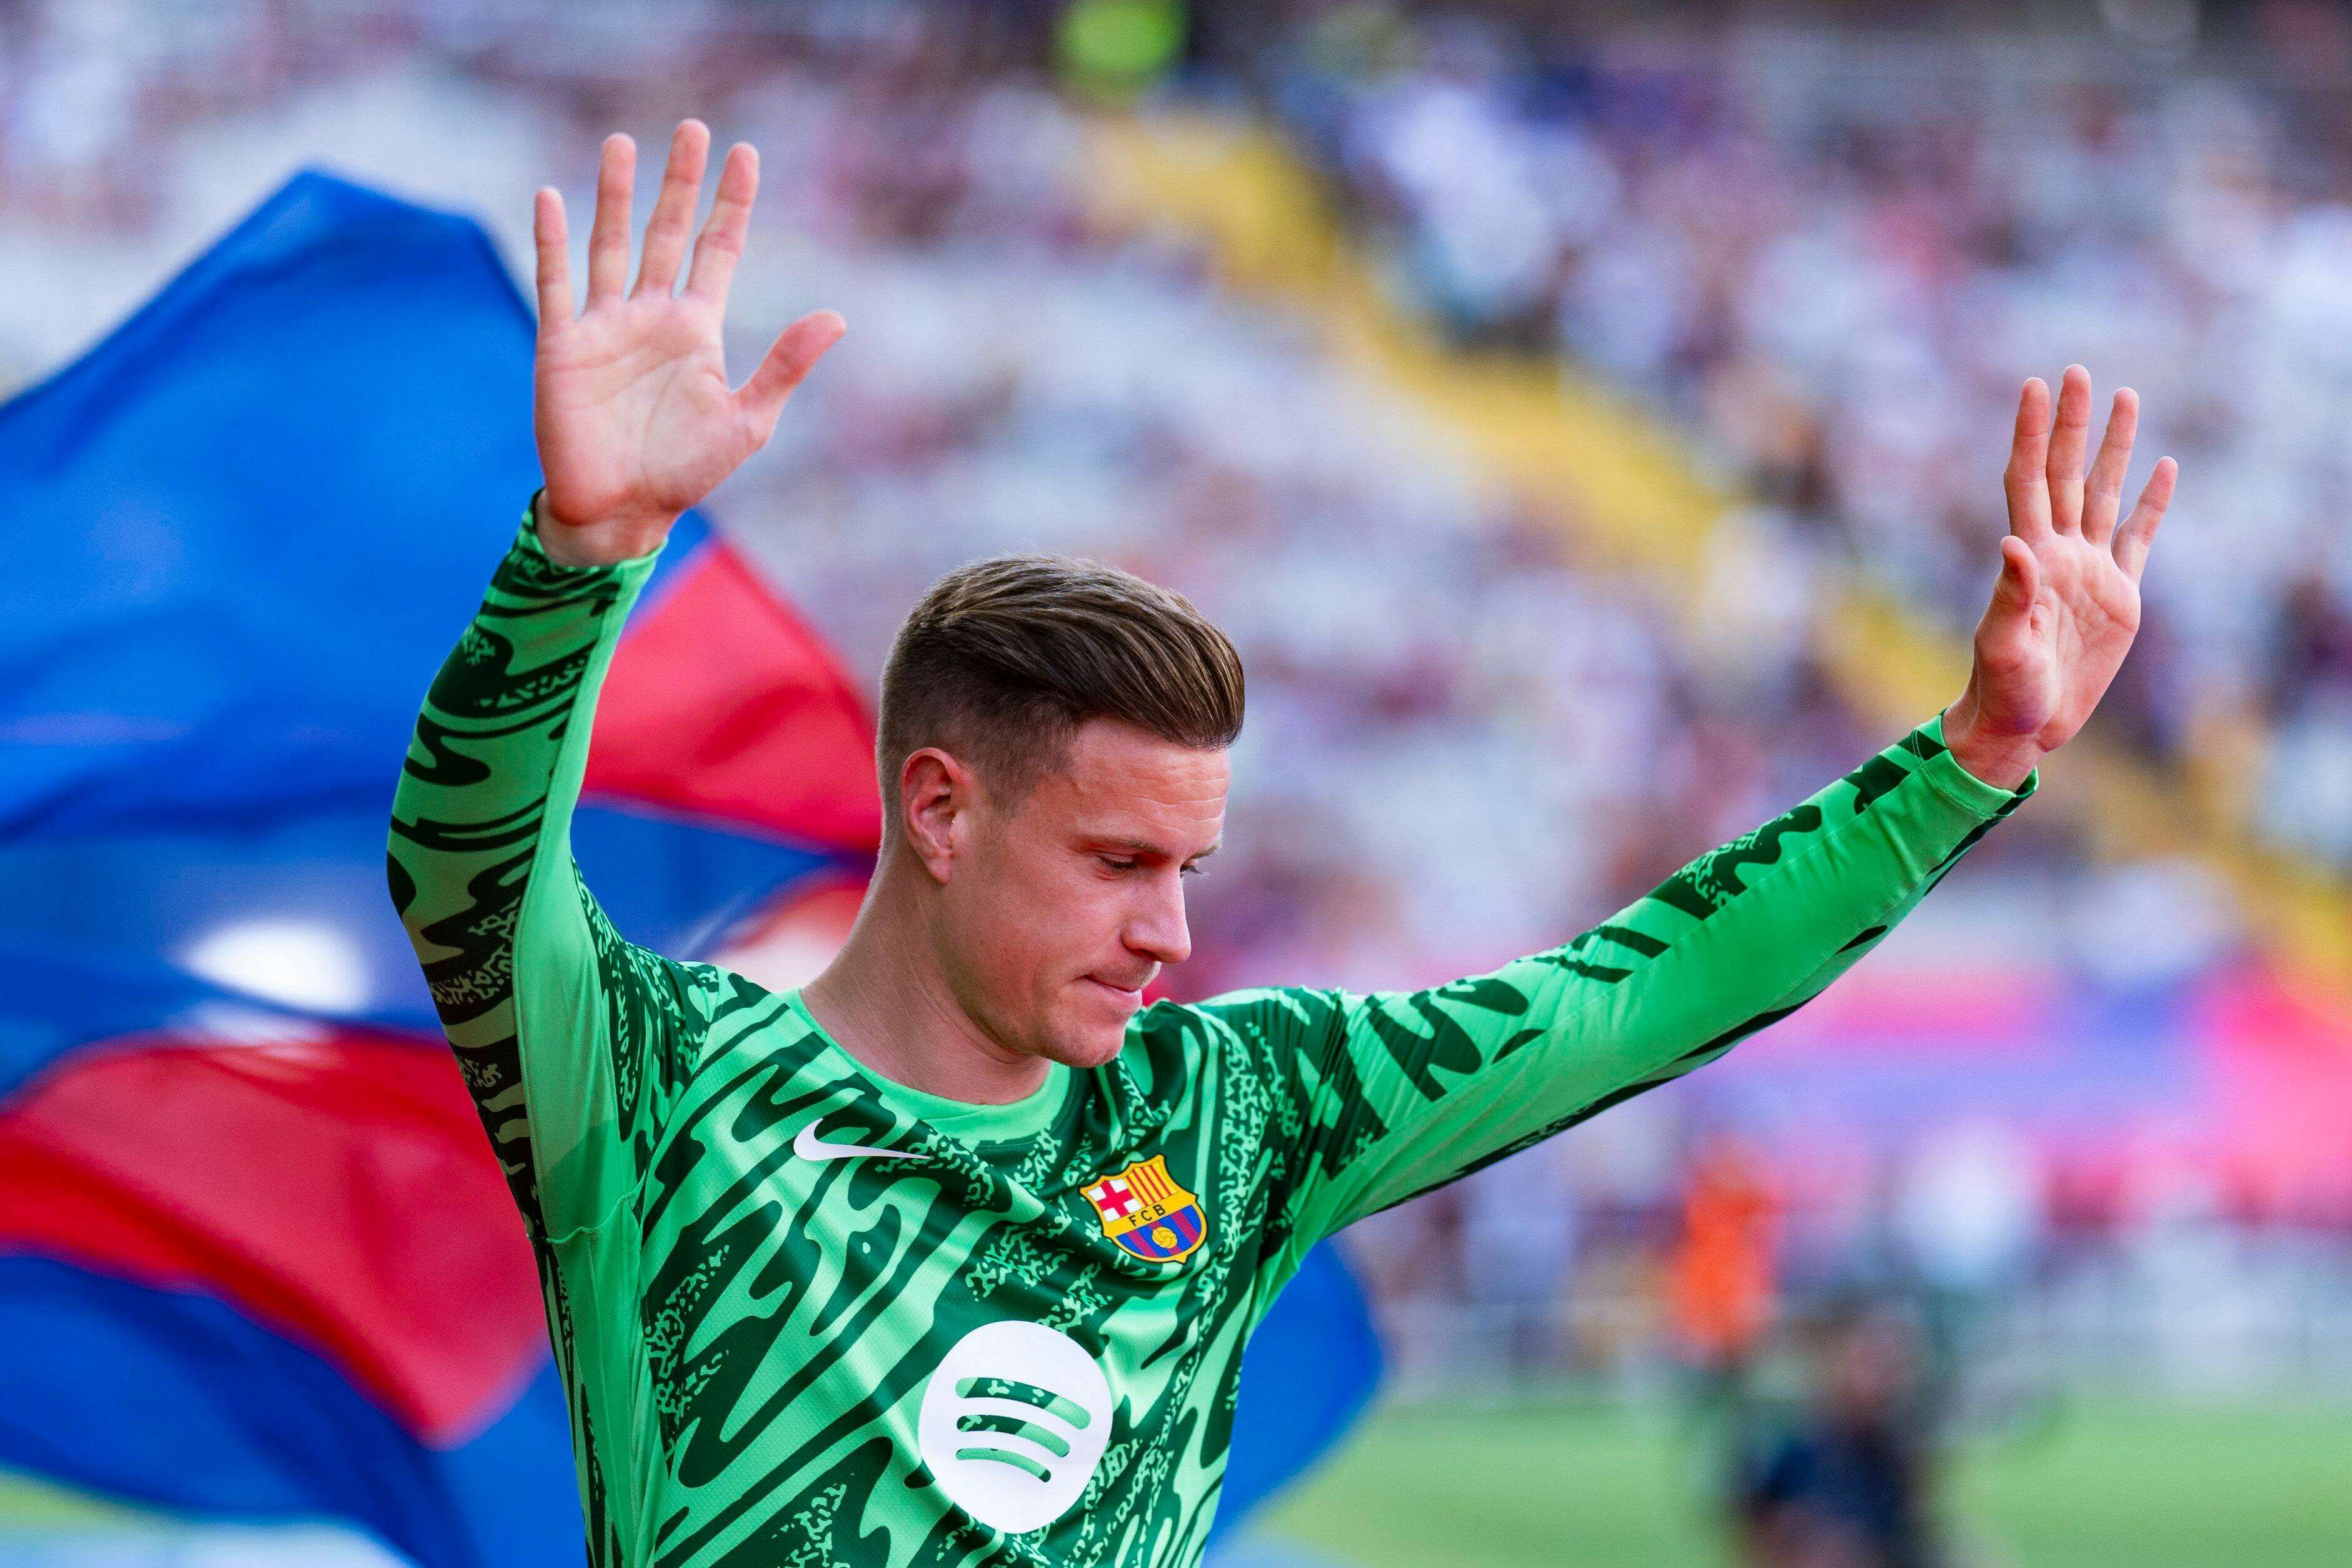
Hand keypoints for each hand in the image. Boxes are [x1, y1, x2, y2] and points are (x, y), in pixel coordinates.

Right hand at [531, 119, 844, 566]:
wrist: (622, 513)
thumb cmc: (685, 472)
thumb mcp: (746, 419)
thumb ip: (785, 365)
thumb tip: (838, 316)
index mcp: (696, 329)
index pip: (718, 249)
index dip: (731, 203)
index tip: (745, 153)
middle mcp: (651, 315)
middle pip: (668, 232)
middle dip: (680, 182)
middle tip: (692, 128)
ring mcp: (605, 325)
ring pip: (611, 244)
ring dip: (615, 194)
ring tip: (623, 143)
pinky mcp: (563, 345)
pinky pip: (556, 283)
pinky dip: (553, 241)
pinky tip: (552, 198)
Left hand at [1941, 365, 2176, 790]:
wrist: (2026, 723)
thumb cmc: (2004, 688)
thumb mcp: (2003, 645)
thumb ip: (2010, 596)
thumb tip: (2014, 543)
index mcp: (2028, 557)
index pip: (2028, 480)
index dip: (2031, 435)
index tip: (2034, 388)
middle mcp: (2059, 551)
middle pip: (2066, 473)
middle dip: (2072, 424)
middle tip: (2077, 372)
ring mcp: (2090, 569)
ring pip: (2104, 493)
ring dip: (2114, 448)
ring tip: (2125, 397)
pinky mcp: (2119, 595)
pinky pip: (2139, 537)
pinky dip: (2152, 503)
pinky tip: (2164, 468)